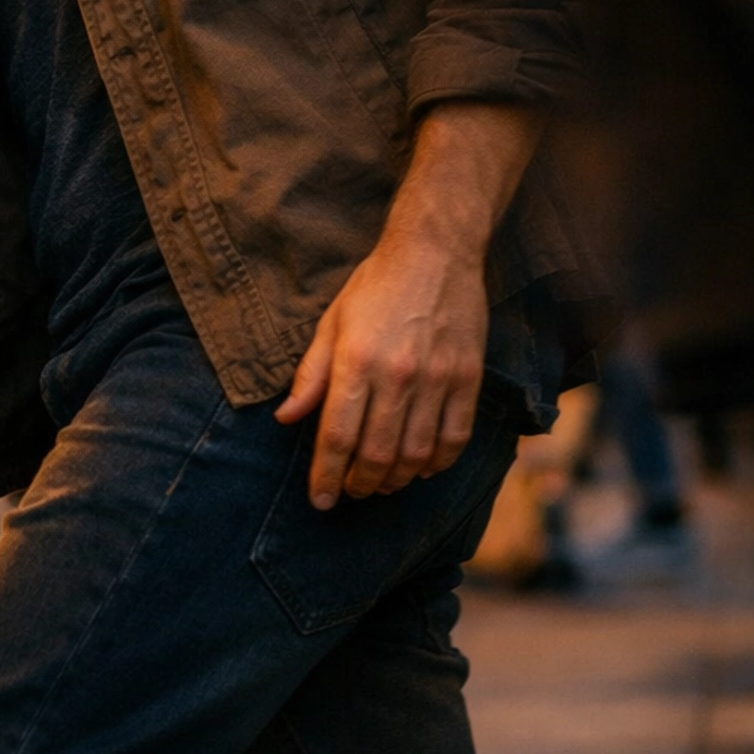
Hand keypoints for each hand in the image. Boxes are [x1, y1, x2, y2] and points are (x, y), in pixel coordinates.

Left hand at [275, 227, 488, 508]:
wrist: (434, 252)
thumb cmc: (375, 286)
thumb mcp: (331, 323)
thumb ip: (311, 375)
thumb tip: (285, 419)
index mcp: (356, 361)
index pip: (338, 435)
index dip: (327, 476)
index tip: (320, 501)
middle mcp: (397, 375)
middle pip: (378, 453)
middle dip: (360, 483)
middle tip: (352, 492)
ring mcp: (437, 378)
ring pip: (417, 454)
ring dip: (397, 479)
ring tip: (383, 482)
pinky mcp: (468, 378)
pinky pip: (455, 437)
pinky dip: (438, 462)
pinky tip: (423, 467)